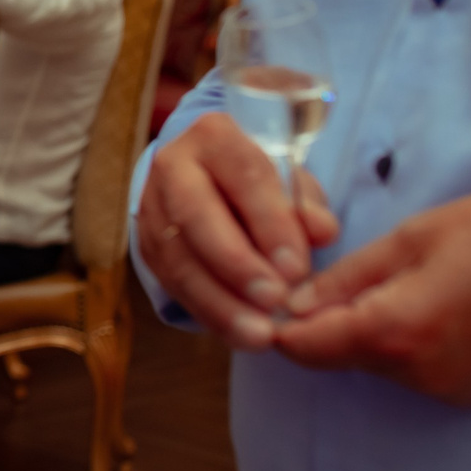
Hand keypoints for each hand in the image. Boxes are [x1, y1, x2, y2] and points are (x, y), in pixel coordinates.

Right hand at [136, 112, 342, 348]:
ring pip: (179, 258)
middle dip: (236, 263)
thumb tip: (323, 232)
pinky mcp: (147, 246)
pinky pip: (173, 284)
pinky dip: (208, 313)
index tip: (297, 268)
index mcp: (215, 137)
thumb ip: (306, 204)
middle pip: (196, 216)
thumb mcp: (288, 179)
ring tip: (258, 334)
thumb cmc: (257, 179)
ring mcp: (152, 208)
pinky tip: (238, 334)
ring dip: (220, 302)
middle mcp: (173, 167)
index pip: (244, 177)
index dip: (270, 223)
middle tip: (274, 300)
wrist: (204, 175)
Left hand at [276, 191, 470, 406]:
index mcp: (394, 331)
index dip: (279, 322)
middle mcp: (416, 375)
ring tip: (402, 280)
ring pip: (375, 364)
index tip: (276, 292)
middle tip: (342, 272)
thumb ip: (348, 276)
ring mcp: (447, 391)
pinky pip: (414, 372)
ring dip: (369, 330)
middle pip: (337, 356)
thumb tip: (293, 303)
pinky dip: (407, 343)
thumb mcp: (416, 237)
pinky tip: (435, 303)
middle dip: (326, 321)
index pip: (302, 348)